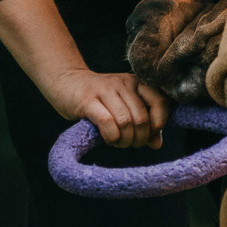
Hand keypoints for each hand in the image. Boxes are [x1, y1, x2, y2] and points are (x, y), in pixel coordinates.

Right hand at [50, 68, 169, 147]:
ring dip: (124, 140)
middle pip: (142, 118)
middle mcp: (123, 83)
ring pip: (126, 122)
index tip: (149, 135)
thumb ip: (144, 123)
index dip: (158, 124)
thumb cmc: (100, 99)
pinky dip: (111, 137)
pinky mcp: (87, 100)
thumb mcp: (125, 107)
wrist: (66, 81)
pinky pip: (107, 122)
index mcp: (137, 82)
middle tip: (130, 143)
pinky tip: (109, 138)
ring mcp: (105, 90)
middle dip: (139, 139)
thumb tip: (157, 144)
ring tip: (118, 142)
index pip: (160, 102)